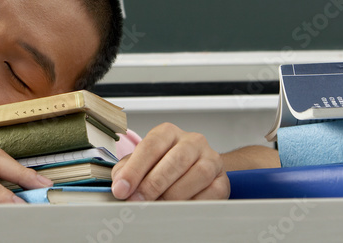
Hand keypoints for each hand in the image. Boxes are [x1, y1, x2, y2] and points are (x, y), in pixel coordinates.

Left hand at [110, 123, 228, 200]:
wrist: (196, 170)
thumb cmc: (165, 165)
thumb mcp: (143, 162)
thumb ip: (128, 170)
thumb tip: (120, 185)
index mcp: (168, 133)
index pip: (151, 146)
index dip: (135, 169)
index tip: (122, 189)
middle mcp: (192, 142)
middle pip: (175, 160)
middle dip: (153, 184)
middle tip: (138, 201)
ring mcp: (211, 159)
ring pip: (197, 175)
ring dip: (174, 195)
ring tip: (158, 206)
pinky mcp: (222, 180)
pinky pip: (212, 193)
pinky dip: (194, 203)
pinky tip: (180, 209)